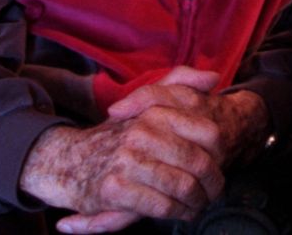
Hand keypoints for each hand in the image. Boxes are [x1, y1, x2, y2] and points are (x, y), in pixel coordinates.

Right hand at [21, 67, 266, 233]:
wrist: (70, 162)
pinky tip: (179, 212)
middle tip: (214, 192)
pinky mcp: (115, 189)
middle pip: (198, 162)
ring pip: (183, 186)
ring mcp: (127, 161)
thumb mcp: (148, 100)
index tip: (220, 163)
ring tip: (198, 204)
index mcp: (155, 112)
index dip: (220, 153)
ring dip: (197, 201)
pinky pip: (162, 206)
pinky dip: (177, 213)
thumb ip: (182, 82)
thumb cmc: (120, 135)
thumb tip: (214, 78)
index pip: (209, 132)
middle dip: (212, 182)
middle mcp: (141, 133)